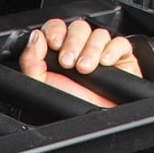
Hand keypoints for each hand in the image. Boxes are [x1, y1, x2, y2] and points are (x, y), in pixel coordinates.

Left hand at [19, 18, 140, 108]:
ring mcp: (101, 51)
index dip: (56, 31)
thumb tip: (35, 37)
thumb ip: (31, 61)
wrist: (91, 125)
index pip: (57, 27)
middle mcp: (80, 48)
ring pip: (99, 33)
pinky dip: (112, 50)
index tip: (54, 44)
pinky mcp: (122, 57)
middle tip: (69, 62)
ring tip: (85, 69)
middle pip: (79, 27)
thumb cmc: (67, 107)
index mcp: (59, 50)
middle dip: (73, 42)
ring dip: (91, 49)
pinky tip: (104, 64)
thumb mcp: (41, 86)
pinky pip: (120, 43)